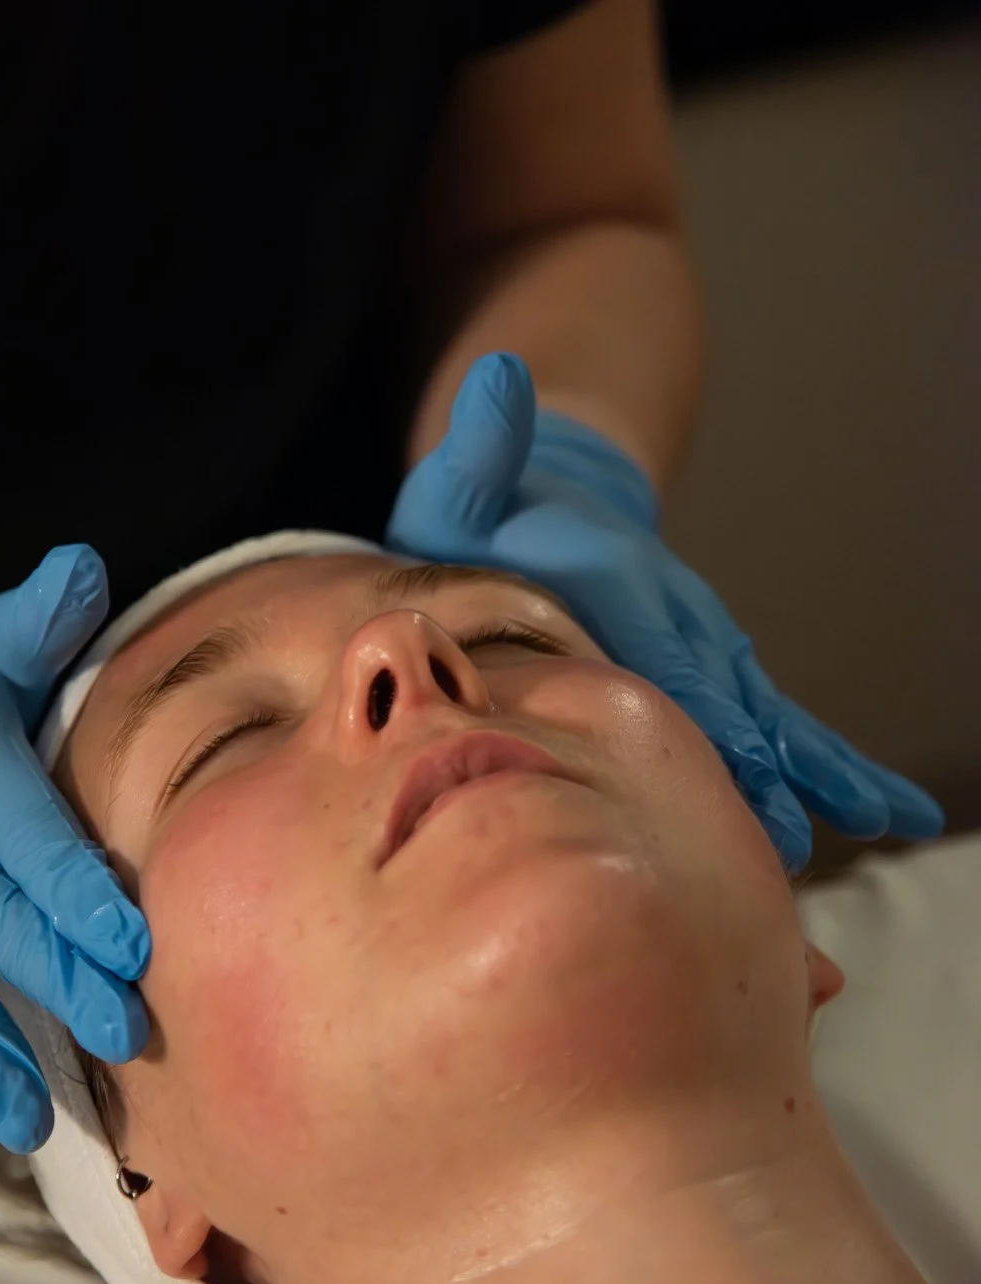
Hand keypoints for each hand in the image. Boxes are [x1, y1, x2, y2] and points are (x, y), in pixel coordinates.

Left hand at [386, 354, 942, 869]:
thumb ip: (483, 448)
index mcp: (617, 582)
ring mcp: (703, 645)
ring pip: (769, 716)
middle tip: (783, 834)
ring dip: (817, 769)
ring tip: (874, 818)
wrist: (546, 496)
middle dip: (759, 766)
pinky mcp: (713, 670)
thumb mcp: (469, 481)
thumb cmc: (491, 511)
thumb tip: (499, 378)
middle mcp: (675, 615)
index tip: (737, 761)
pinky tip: (883, 811)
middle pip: (726, 698)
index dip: (700, 704)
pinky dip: (826, 766)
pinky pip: (777, 725)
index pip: (662, 650)